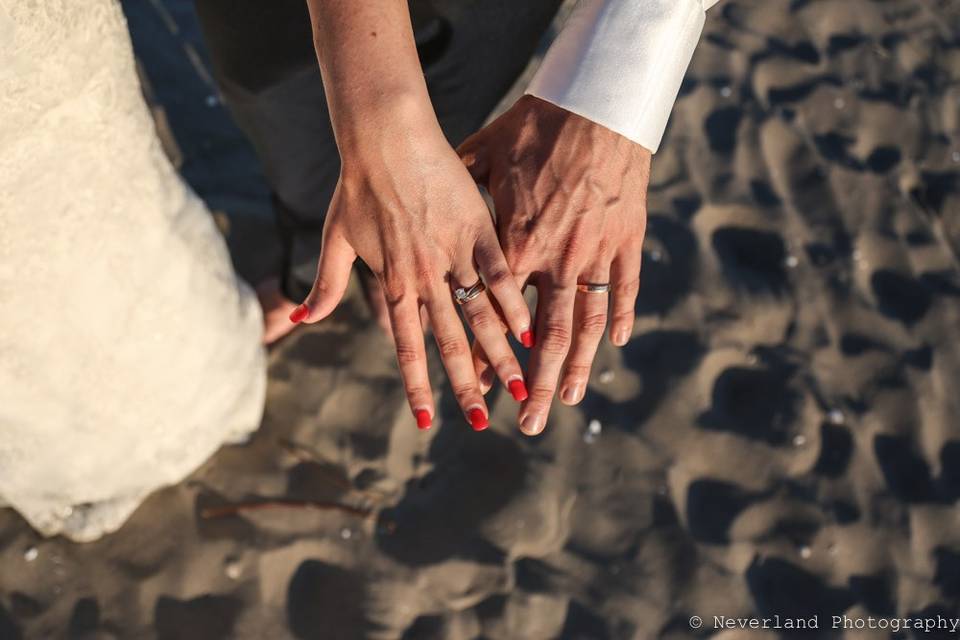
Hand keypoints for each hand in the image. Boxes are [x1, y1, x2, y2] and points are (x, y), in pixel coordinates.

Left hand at [291, 121, 531, 430]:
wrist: (385, 136)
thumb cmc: (357, 185)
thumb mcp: (335, 238)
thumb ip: (324, 284)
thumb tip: (300, 320)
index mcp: (393, 283)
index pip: (406, 348)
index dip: (418, 386)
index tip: (427, 421)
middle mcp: (425, 278)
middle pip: (450, 344)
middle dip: (467, 388)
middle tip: (482, 424)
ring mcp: (454, 254)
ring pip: (480, 317)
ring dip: (500, 357)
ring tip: (519, 389)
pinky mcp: (478, 228)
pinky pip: (499, 275)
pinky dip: (514, 305)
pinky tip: (531, 332)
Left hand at [459, 95, 650, 435]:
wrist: (595, 104)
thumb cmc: (534, 127)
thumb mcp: (482, 156)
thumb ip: (462, 189)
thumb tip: (426, 194)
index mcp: (513, 245)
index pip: (495, 317)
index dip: (485, 356)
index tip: (476, 389)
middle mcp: (553, 260)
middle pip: (543, 336)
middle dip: (534, 384)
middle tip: (528, 425)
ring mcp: (593, 252)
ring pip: (585, 322)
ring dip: (577, 365)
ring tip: (568, 401)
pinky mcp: (625, 239)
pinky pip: (624, 286)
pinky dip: (620, 315)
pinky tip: (617, 343)